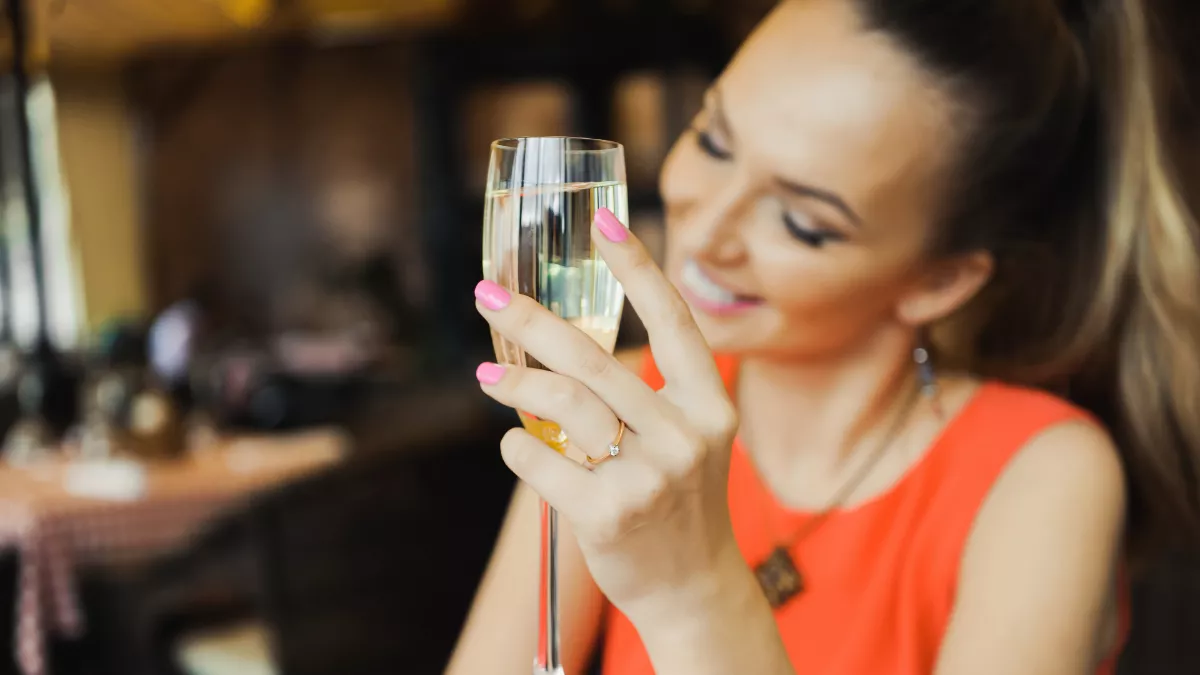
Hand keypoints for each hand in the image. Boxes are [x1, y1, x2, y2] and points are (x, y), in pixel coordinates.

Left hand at [473, 208, 742, 621]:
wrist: (693, 587)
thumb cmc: (679, 500)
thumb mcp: (687, 440)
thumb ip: (645, 395)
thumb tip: (562, 343)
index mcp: (709, 406)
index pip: (675, 321)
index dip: (638, 267)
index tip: (603, 220)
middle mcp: (685, 435)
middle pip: (594, 359)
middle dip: (532, 320)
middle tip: (488, 296)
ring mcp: (648, 477)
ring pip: (562, 404)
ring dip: (514, 383)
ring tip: (487, 376)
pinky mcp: (607, 515)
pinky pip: (540, 461)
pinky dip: (518, 447)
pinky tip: (518, 446)